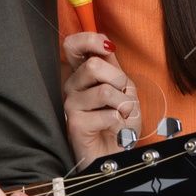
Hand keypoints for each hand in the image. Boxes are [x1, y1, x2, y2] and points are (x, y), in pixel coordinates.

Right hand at [60, 32, 139, 166]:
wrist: (114, 156)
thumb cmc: (118, 123)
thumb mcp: (122, 90)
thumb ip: (113, 67)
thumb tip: (106, 46)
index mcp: (82, 74)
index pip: (73, 45)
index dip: (90, 40)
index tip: (108, 50)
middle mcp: (72, 86)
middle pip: (94, 66)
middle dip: (120, 82)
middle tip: (123, 99)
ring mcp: (71, 105)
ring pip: (105, 91)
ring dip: (124, 106)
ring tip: (122, 117)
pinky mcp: (75, 123)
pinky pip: (108, 114)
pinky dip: (122, 124)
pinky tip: (116, 131)